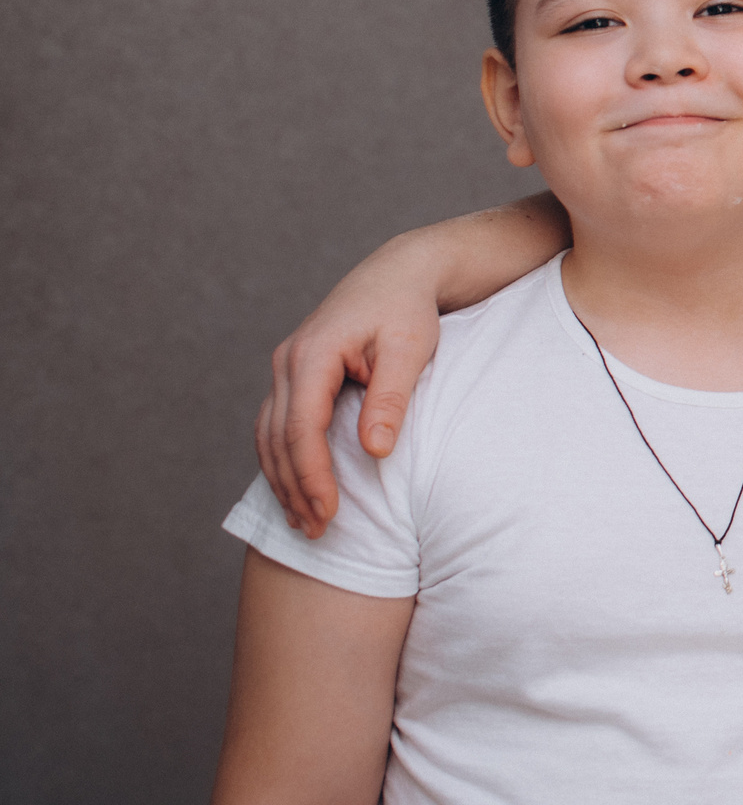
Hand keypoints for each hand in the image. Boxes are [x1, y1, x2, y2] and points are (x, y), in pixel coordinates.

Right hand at [257, 246, 441, 536]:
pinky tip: (296, 489)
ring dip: (282, 480)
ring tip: (304, 522)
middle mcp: (289, 359)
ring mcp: (286, 367)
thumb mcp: (410, 350)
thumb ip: (391, 399)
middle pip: (278, 438)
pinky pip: (276, 425)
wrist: (399, 274)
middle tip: (316, 531)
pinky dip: (282, 460)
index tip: (328, 513)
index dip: (312, 475)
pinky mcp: (294, 375)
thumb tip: (374, 451)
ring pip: (269, 435)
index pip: (303, 427)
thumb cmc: (410, 310)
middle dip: (294, 488)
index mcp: (315, 353)